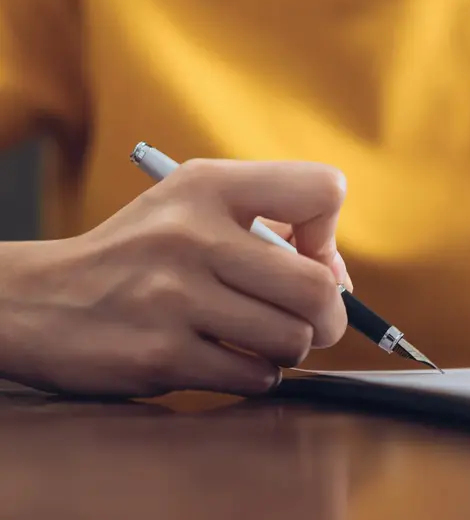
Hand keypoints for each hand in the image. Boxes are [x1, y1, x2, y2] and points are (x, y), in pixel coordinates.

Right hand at [0, 158, 351, 396]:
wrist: (37, 302)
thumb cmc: (140, 255)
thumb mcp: (194, 206)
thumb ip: (274, 224)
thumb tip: (340, 280)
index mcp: (208, 185)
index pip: (323, 191)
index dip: (329, 235)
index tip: (305, 257)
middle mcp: (192, 235)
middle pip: (319, 287)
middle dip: (330, 316)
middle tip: (311, 322)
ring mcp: (174, 297)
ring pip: (292, 339)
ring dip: (288, 349)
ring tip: (258, 339)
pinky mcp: (162, 354)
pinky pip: (255, 376)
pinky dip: (255, 376)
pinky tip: (226, 360)